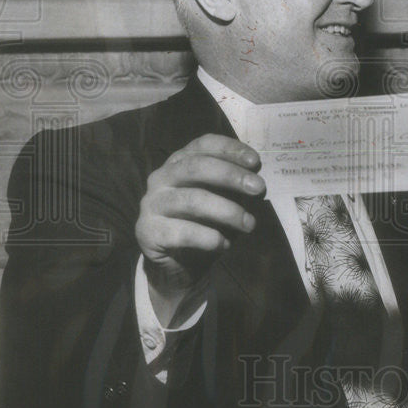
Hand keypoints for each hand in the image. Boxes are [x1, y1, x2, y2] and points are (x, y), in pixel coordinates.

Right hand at [136, 134, 264, 323]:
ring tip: (249, 224)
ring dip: (227, 211)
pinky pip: (182, 232)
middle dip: (231, 175)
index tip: (256, 162)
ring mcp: (152, 203)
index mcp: (180, 162)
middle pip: (196, 167)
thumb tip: (256, 180)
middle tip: (259, 188)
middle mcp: (162, 177)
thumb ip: (235, 187)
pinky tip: (224, 244)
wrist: (177, 262)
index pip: (204, 145)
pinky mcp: (148, 230)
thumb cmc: (204, 222)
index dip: (230, 149)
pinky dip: (208, 237)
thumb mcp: (223, 199)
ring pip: (193, 200)